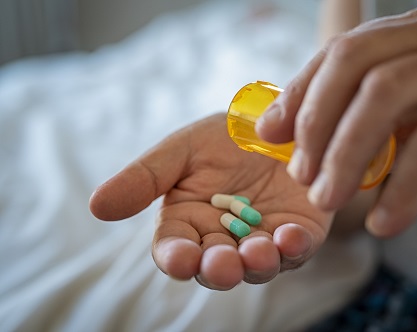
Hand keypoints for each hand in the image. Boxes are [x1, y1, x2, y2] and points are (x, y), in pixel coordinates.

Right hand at [89, 114, 331, 289]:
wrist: (277, 123)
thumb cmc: (225, 137)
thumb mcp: (182, 149)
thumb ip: (145, 178)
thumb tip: (96, 207)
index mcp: (189, 221)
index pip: (175, 249)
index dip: (176, 258)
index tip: (180, 259)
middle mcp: (224, 238)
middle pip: (215, 266)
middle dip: (218, 269)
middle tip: (222, 265)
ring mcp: (263, 239)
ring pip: (256, 265)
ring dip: (257, 264)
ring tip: (258, 251)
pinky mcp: (298, 233)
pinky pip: (297, 249)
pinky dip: (294, 247)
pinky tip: (291, 237)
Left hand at [256, 1, 416, 236]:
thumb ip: (365, 109)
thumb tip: (289, 134)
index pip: (343, 49)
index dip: (300, 92)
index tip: (271, 133)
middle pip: (357, 62)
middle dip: (317, 120)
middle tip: (301, 175)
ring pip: (387, 94)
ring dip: (346, 153)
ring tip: (327, 200)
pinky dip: (404, 186)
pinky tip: (385, 221)